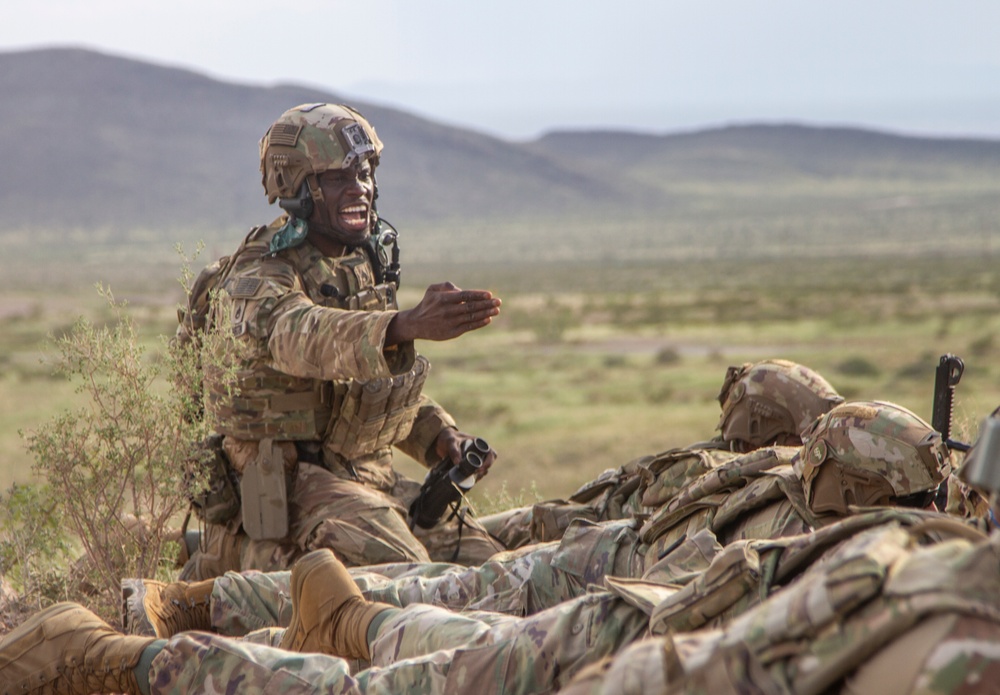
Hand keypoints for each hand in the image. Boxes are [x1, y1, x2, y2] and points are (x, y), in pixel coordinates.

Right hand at [386, 282, 500, 344]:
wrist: (416, 324)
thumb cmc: (427, 304)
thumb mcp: (432, 290)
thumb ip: (447, 286)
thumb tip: (461, 290)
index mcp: (443, 299)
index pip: (464, 296)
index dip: (478, 295)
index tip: (489, 294)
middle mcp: (448, 311)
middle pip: (471, 307)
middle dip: (486, 304)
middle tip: (498, 302)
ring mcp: (450, 322)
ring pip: (471, 317)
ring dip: (486, 313)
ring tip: (497, 310)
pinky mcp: (452, 332)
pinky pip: (468, 327)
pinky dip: (479, 323)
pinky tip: (488, 319)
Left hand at [433, 428, 496, 480]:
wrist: (440, 441)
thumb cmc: (449, 438)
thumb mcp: (451, 442)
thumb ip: (454, 451)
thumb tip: (458, 463)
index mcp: (479, 444)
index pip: (491, 454)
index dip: (489, 462)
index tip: (480, 468)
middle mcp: (479, 453)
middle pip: (488, 464)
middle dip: (483, 471)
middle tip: (475, 475)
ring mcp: (474, 459)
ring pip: (482, 470)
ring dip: (479, 476)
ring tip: (471, 480)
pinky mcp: (467, 466)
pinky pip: (474, 473)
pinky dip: (473, 478)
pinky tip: (468, 482)